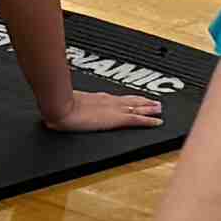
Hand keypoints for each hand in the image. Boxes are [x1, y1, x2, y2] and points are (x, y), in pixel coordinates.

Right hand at [36, 84, 165, 133]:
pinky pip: (137, 120)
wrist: (60, 107)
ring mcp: (114, 109)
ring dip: (150, 109)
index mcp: (97, 98)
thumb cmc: (60, 106)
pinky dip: (149, 121)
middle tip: (156, 103)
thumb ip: (71, 106)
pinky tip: (157, 123)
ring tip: (160, 109)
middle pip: (131, 100)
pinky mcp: (116, 118)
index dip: (130, 98)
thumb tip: (64, 109)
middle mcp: (109, 101)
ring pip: (138, 107)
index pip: (118, 98)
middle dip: (144, 101)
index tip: (137, 98)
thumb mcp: (67, 104)